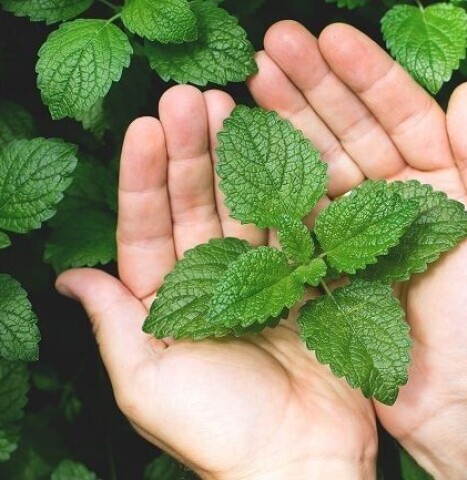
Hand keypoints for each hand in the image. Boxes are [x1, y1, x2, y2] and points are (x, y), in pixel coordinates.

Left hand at [56, 86, 376, 478]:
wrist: (300, 456)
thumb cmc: (219, 430)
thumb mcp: (147, 382)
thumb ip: (112, 324)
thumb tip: (70, 278)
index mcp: (166, 304)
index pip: (146, 228)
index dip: (143, 177)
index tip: (146, 127)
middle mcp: (211, 284)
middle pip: (195, 206)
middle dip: (190, 152)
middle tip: (191, 98)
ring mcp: (261, 279)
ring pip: (243, 208)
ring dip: (235, 158)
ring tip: (229, 104)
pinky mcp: (304, 281)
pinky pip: (293, 227)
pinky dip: (288, 189)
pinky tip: (282, 147)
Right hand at [247, 21, 466, 478]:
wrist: (463, 393)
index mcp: (444, 181)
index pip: (401, 112)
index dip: (366, 73)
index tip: (329, 37)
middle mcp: (397, 197)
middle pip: (352, 127)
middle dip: (314, 84)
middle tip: (274, 44)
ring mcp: (359, 228)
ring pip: (320, 161)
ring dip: (289, 119)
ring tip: (252, 78)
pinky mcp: (330, 262)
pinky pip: (302, 212)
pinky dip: (277, 179)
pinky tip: (250, 144)